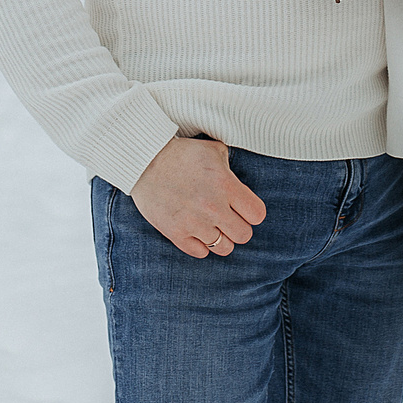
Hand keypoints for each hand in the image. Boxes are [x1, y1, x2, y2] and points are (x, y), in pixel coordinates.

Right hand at [131, 136, 266, 258]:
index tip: (243, 208)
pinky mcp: (176, 233)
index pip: (257, 215)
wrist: (144, 161)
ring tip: (211, 225)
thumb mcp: (213, 150)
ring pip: (224, 248)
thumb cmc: (180, 153)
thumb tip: (239, 180)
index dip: (252, 212)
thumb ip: (230, 167)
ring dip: (220, 238)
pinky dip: (200, 244)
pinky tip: (196, 230)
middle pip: (243, 235)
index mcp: (226, 185)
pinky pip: (200, 253)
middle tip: (227, 218)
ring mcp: (194, 223)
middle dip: (238, 227)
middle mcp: (213, 207)